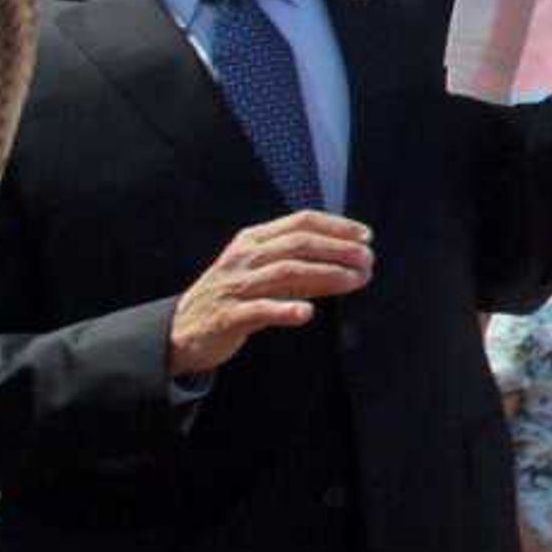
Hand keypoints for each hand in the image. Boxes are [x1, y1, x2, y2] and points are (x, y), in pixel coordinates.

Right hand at [168, 213, 372, 378]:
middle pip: (298, 244)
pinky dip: (284, 310)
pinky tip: (307, 314)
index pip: (300, 222)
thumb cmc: (233, 296)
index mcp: (253, 239)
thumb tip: (351, 262)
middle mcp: (244, 257)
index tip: (366, 236)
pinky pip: (259, 311)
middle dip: (338, 249)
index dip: (337, 226)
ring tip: (355, 280)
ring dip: (326, 275)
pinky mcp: (227, 316)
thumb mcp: (262, 272)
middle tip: (368, 259)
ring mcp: (235, 286)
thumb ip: (300, 265)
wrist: (182, 329)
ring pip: (285, 273)